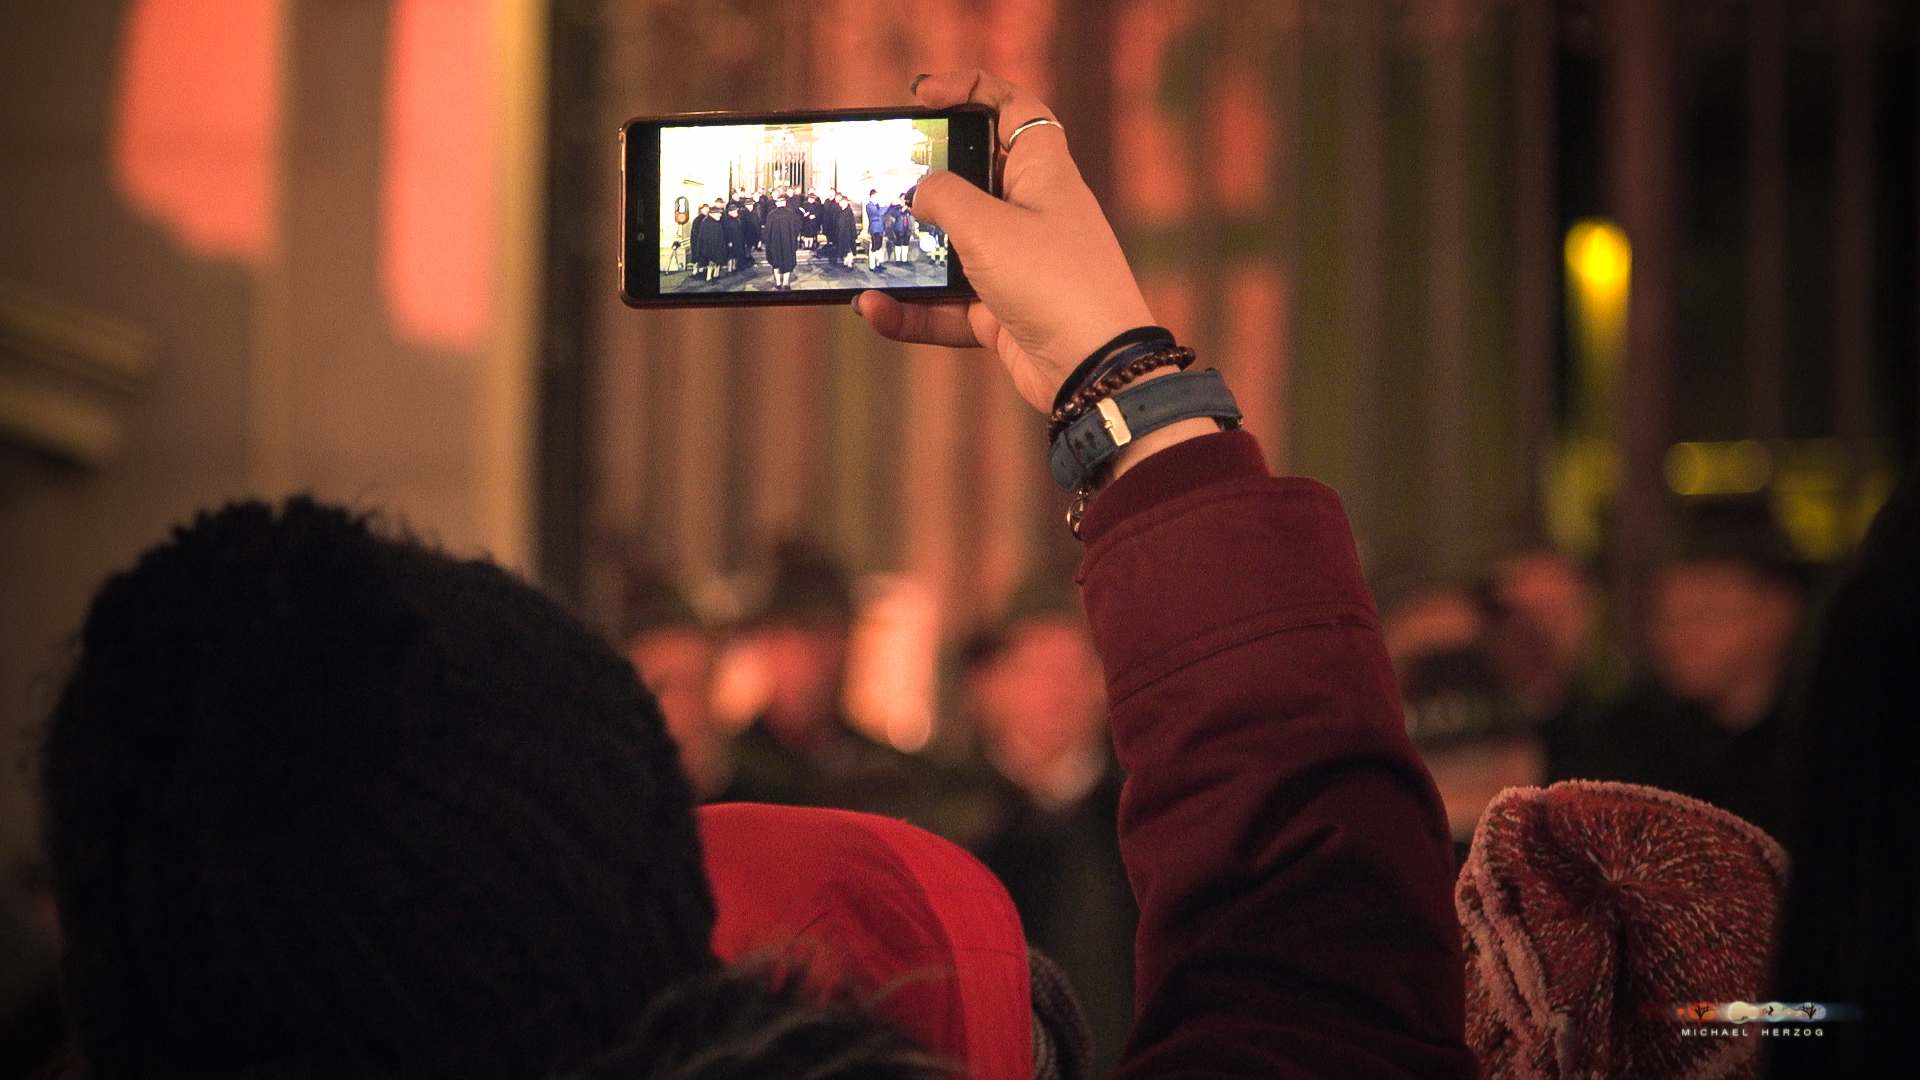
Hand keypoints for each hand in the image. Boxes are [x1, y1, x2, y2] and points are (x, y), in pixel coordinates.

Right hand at [853, 71, 1154, 414]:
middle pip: (971, 179)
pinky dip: (912, 310)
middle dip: (923, 179)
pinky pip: (946, 305)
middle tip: (878, 178)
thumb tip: (921, 192)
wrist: (1094, 370)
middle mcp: (1031, 213)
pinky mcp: (1002, 312)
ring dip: (907, 255)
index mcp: (1043, 172)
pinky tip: (875, 310)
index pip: (1013, 109)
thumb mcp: (988, 227)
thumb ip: (945, 198)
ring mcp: (1017, 265)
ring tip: (862, 255)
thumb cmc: (1054, 283)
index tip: (922, 95)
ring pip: (951, 249)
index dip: (971, 89)